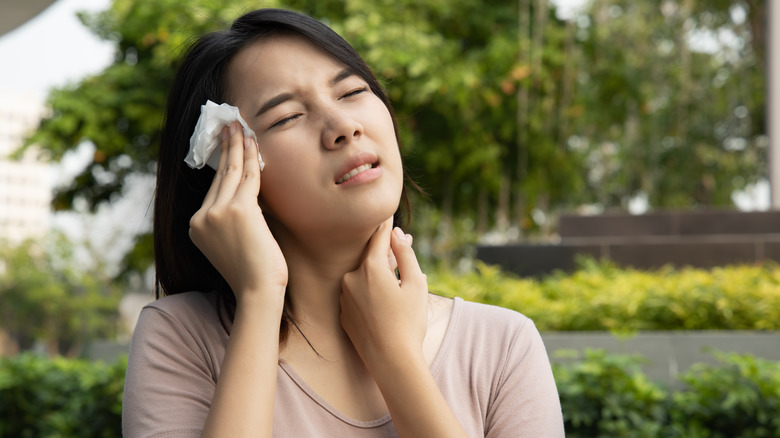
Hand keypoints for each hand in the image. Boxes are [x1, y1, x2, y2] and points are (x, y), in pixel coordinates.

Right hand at [189, 122, 287, 303]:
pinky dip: (252, 157)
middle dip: (226, 148)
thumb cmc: (253, 274)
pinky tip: (253, 142)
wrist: (258, 291)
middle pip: (218, 175)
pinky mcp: (238, 209)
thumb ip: (232, 221)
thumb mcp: (233, 244)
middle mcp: (202, 217)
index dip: (222, 165)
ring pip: (231, 171)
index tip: (227, 146)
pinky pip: (248, 177)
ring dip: (237, 145)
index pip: (213, 189)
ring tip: (240, 126)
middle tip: (230, 125)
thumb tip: (248, 197)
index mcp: (196, 227)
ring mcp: (217, 212)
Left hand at [340, 217, 428, 376]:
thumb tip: (396, 234)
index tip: (387, 214)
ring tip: (399, 281)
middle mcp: (351, 279)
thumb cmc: (409, 322)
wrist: (392, 361)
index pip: (378, 237)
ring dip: (379, 275)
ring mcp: (344, 298)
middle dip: (386, 252)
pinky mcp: (343, 315)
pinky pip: (358, 296)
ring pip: (363, 277)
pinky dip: (370, 293)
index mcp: (370, 268)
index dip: (385, 225)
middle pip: (370, 258)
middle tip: (402, 242)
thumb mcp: (416, 284)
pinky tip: (387, 302)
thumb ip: (405, 254)